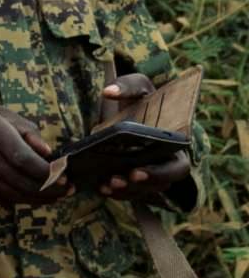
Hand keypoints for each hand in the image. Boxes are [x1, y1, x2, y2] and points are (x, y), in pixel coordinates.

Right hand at [0, 101, 69, 205]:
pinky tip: (36, 198)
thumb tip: (47, 150)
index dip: (49, 172)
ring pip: (15, 195)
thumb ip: (24, 128)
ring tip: (58, 196)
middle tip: (69, 188)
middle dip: (51, 190)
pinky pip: (2, 197)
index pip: (26, 160)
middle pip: (24, 182)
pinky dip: (22, 200)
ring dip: (40, 199)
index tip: (66, 175)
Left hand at [96, 73, 194, 199]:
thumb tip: (108, 92)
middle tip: (117, 179)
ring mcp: (150, 172)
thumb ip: (127, 86)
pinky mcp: (133, 178)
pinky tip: (100, 187)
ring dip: (125, 191)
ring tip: (106, 185)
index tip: (136, 170)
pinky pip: (129, 192)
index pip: (178, 167)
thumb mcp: (138, 86)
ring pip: (143, 191)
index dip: (159, 173)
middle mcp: (166, 162)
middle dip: (138, 185)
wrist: (130, 107)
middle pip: (159, 184)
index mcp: (175, 144)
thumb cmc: (141, 98)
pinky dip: (115, 192)